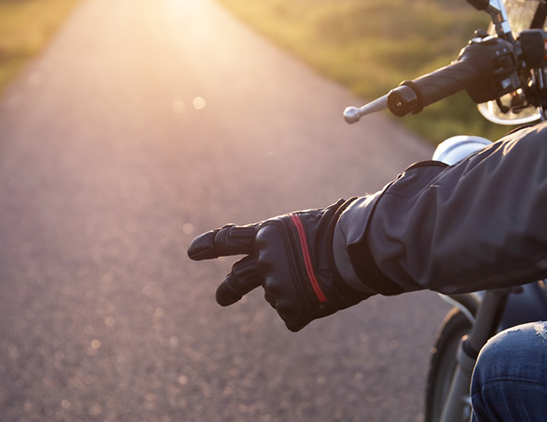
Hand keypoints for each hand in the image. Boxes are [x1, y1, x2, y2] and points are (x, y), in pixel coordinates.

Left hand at [188, 199, 369, 331]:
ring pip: (279, 297)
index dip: (209, 245)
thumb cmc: (339, 232)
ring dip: (296, 294)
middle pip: (236, 279)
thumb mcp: (305, 229)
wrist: (354, 248)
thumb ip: (286, 248)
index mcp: (268, 234)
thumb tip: (282, 268)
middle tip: (221, 298)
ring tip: (321, 281)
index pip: (230, 239)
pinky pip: (295, 317)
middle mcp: (263, 260)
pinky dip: (309, 310)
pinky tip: (324, 296)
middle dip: (227, 291)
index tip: (192, 252)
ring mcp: (273, 285)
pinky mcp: (288, 308)